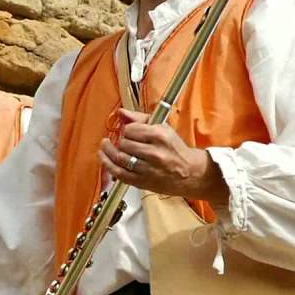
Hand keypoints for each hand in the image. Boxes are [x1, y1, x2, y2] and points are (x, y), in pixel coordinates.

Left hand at [98, 109, 227, 203]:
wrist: (189, 173)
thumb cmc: (175, 150)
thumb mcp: (163, 128)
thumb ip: (140, 119)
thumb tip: (121, 112)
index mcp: (160, 136)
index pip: (131, 129)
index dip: (127, 129)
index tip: (128, 131)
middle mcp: (155, 153)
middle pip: (124, 143)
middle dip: (120, 140)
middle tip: (121, 140)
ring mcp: (148, 169)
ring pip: (120, 158)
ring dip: (109, 151)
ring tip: (106, 146)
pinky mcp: (143, 182)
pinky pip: (119, 173)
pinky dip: (108, 165)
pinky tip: (105, 158)